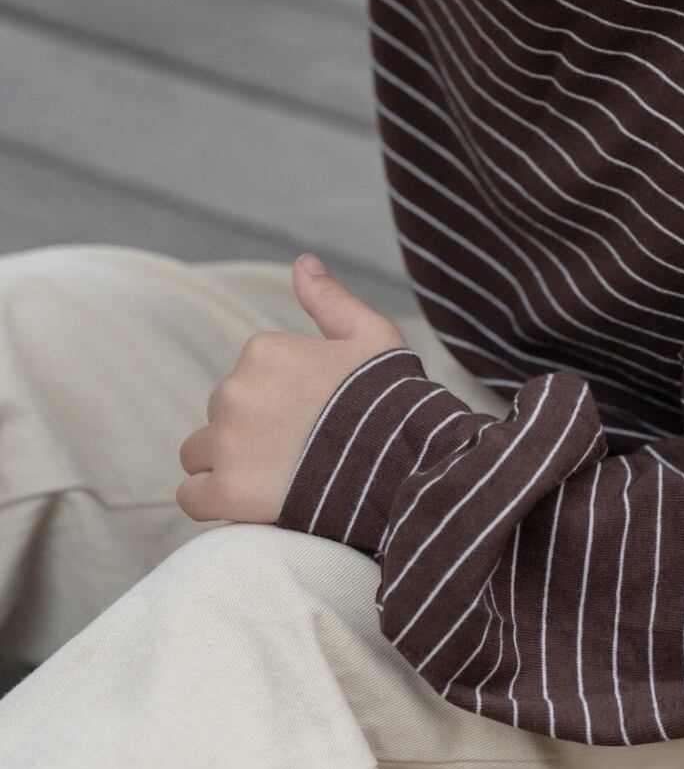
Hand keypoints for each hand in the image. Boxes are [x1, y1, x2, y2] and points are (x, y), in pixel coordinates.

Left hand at [176, 254, 408, 523]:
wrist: (407, 465)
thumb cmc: (396, 402)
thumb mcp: (373, 337)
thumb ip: (331, 300)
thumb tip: (302, 263)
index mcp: (264, 351)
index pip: (248, 379)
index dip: (278, 406)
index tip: (312, 425)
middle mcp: (235, 390)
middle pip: (224, 416)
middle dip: (251, 435)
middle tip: (301, 457)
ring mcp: (228, 442)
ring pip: (199, 454)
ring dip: (227, 467)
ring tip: (277, 484)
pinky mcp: (227, 491)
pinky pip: (191, 495)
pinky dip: (213, 502)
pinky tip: (247, 505)